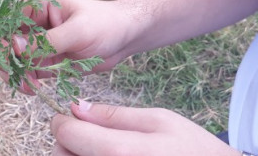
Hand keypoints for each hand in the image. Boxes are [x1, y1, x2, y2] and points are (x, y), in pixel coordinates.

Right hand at [0, 0, 133, 93]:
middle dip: (7, 61)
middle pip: (2, 42)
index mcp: (33, 3)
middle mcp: (29, 21)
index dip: (4, 41)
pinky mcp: (42, 59)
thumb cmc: (105, 24)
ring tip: (30, 85)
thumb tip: (15, 47)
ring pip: (10, 60)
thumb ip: (46, 41)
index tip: (17, 57)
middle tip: (22, 76)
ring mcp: (34, 41)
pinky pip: (25, 72)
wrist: (124, 37)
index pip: (5, 22)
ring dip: (15, 74)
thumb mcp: (77, 31)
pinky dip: (25, 81)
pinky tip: (34, 88)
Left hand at [51, 100, 239, 155]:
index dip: (64, 121)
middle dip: (67, 143)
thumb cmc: (193, 150)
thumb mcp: (160, 120)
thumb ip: (114, 115)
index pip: (66, 133)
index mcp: (121, 152)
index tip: (72, 117)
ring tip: (102, 151)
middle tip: (87, 136)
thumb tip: (76, 107)